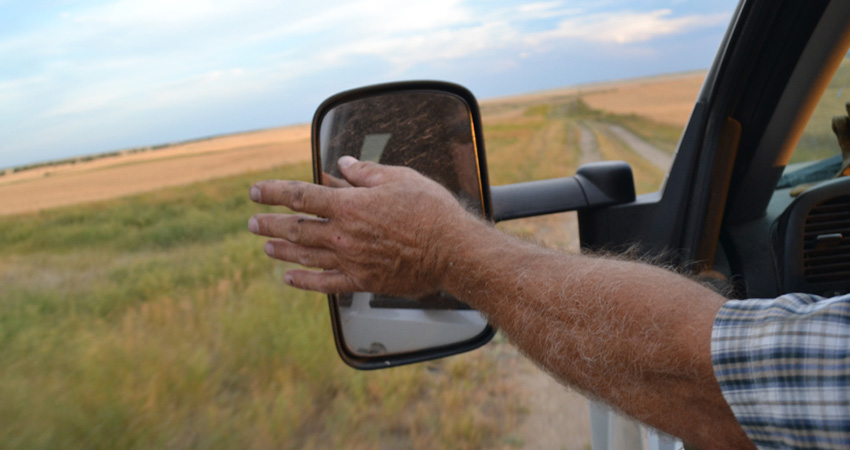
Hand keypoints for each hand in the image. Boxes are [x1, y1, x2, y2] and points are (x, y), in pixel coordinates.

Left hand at [248, 156, 479, 295]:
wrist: (453, 251)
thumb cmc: (431, 212)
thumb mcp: (399, 178)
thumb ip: (365, 172)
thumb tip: (342, 164)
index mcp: (349, 205)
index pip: (301, 195)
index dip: (273, 192)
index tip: (255, 191)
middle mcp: (343, 235)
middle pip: (296, 228)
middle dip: (270, 224)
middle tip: (253, 222)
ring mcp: (350, 260)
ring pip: (305, 255)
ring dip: (281, 250)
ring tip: (266, 246)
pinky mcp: (362, 280)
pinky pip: (325, 283)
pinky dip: (304, 281)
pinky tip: (290, 278)